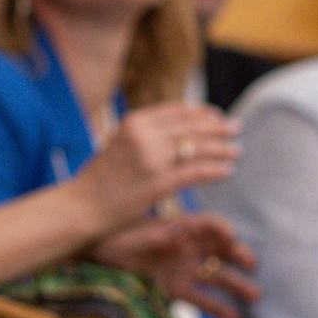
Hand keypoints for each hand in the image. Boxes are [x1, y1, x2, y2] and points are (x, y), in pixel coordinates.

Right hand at [74, 102, 238, 231]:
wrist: (80, 207)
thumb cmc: (98, 181)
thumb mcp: (118, 145)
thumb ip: (143, 135)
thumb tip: (174, 132)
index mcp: (134, 122)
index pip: (177, 111)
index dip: (201, 113)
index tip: (217, 115)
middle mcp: (144, 136)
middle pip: (192, 127)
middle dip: (218, 127)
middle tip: (236, 128)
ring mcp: (152, 159)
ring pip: (199, 148)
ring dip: (222, 149)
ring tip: (237, 150)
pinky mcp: (159, 183)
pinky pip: (196, 172)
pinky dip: (216, 170)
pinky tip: (227, 171)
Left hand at [90, 213, 258, 317]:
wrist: (99, 253)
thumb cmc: (121, 234)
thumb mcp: (145, 230)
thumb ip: (171, 231)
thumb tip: (192, 229)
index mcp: (183, 228)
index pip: (212, 226)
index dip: (223, 231)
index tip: (230, 237)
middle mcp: (189, 248)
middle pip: (221, 252)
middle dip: (239, 257)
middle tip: (253, 265)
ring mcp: (184, 270)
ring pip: (216, 277)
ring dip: (236, 285)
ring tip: (255, 295)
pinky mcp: (175, 290)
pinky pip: (200, 299)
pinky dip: (216, 308)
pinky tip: (234, 317)